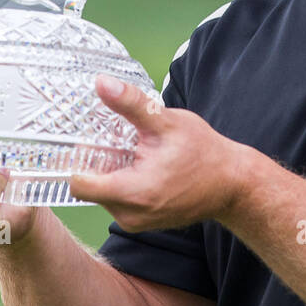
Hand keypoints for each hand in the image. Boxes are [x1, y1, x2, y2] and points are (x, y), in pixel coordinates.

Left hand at [69, 74, 253, 232]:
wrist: (232, 183)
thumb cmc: (204, 153)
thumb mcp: (168, 122)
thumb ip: (132, 104)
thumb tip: (101, 83)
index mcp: (133, 192)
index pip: (78, 184)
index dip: (74, 160)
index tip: (79, 141)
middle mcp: (130, 214)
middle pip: (89, 187)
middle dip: (96, 163)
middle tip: (110, 139)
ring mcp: (137, 222)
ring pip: (103, 195)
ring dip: (110, 173)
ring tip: (130, 151)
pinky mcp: (143, 222)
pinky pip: (119, 201)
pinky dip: (123, 183)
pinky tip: (141, 165)